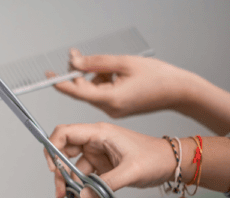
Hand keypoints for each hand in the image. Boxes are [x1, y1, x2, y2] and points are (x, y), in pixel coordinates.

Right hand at [46, 123, 174, 197]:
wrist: (172, 164)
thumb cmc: (156, 158)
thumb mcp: (131, 171)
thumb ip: (105, 184)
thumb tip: (82, 196)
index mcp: (100, 133)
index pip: (64, 133)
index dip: (53, 148)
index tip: (54, 169)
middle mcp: (95, 143)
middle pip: (64, 155)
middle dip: (61, 176)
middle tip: (62, 195)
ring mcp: (98, 156)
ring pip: (75, 173)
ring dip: (74, 191)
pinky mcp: (103, 168)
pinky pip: (87, 182)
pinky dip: (85, 195)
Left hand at [51, 50, 195, 117]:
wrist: (180, 91)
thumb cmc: (159, 76)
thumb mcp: (124, 63)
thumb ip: (96, 62)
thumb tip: (74, 62)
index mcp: (111, 99)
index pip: (78, 92)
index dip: (61, 83)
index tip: (48, 75)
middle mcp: (110, 109)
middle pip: (83, 90)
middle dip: (80, 72)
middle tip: (77, 55)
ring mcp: (113, 110)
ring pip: (93, 90)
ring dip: (95, 76)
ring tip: (116, 68)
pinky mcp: (117, 108)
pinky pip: (102, 93)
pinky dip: (104, 82)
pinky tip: (119, 75)